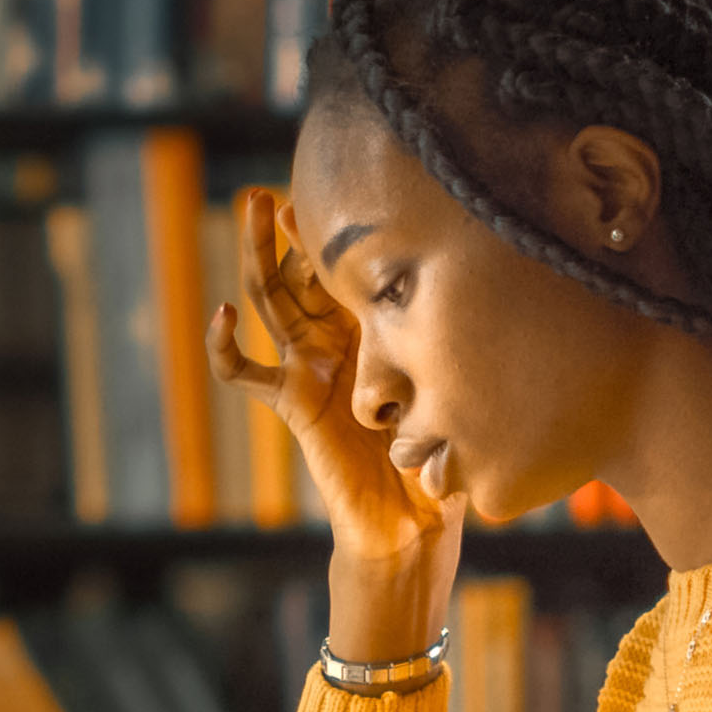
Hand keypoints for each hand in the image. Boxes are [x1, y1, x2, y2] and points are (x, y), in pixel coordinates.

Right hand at [206, 185, 451, 570]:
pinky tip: (222, 317)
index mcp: (373, 334)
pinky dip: (225, 347)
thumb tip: (489, 285)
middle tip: (267, 192)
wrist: (411, 520)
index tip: (334, 192)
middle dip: (282, 232)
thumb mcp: (456, 383)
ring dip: (257, 256)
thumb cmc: (442, 457)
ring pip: (270, 302)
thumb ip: (458, 343)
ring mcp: (308, 369)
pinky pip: (244, 374)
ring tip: (250, 211)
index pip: (345, 272)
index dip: (332, 236)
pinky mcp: (292, 403)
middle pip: (299, 274)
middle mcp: (336, 344)